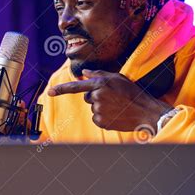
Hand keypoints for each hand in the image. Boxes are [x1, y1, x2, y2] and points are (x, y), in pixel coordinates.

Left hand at [48, 69, 171, 131]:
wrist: (145, 112)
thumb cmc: (133, 93)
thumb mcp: (118, 78)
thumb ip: (99, 74)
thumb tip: (84, 72)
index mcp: (100, 84)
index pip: (76, 86)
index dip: (61, 89)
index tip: (49, 93)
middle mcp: (97, 96)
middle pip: (88, 97)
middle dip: (96, 97)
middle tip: (113, 98)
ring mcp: (98, 110)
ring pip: (93, 107)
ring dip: (101, 107)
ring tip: (117, 106)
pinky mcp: (101, 122)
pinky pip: (97, 118)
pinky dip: (104, 117)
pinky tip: (115, 114)